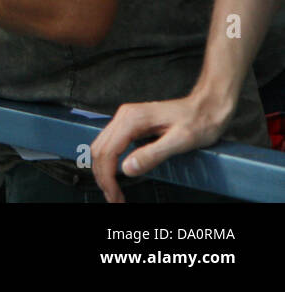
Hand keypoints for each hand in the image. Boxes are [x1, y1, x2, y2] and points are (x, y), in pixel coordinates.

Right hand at [89, 94, 230, 202]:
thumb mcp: (180, 141)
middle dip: (102, 177)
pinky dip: (108, 161)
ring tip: (113, 190)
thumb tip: (127, 168)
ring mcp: (126, 119)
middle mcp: (124, 116)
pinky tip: (115, 172)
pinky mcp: (130, 124)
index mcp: (132, 119)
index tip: (115, 195)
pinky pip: (110, 143)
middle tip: (114, 198)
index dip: (108, 177)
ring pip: (101, 146)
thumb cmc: (199, 121)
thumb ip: (152, 154)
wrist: (207, 107)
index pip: (108, 152)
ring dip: (103, 170)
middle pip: (99, 149)